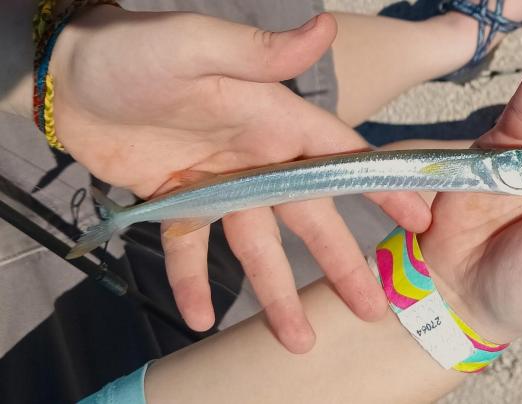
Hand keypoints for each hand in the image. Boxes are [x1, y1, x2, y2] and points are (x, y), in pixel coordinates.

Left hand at [49, 7, 429, 351]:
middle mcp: (256, 157)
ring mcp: (218, 184)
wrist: (67, 78)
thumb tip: (327, 25)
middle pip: (308, 217)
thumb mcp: (197, 45)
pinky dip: (194, 282)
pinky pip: (191, 249)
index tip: (418, 220)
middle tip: (371, 308)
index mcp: (273, 119)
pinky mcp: (177, 201)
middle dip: (340, 263)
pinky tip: (200, 317)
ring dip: (275, 293)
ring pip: (257, 246)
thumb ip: (260, 53)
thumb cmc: (134, 52)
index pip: (340, 157)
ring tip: (296, 341)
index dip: (380, 187)